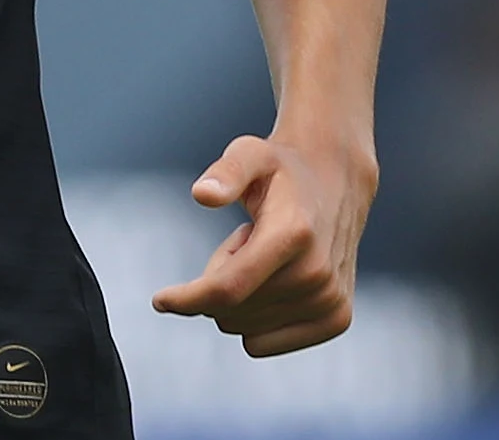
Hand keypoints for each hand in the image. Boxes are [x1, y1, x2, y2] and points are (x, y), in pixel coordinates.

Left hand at [150, 130, 375, 356]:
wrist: (337, 184)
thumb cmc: (284, 171)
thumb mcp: (250, 154)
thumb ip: (226, 172)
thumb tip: (202, 194)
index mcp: (293, 234)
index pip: (227, 289)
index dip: (187, 299)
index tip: (160, 300)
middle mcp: (317, 273)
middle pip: (229, 311)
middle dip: (219, 281)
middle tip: (243, 243)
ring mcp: (330, 300)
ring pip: (243, 329)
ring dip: (241, 299)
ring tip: (264, 258)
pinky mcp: (336, 319)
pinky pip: (262, 344)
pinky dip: (256, 319)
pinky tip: (277, 281)